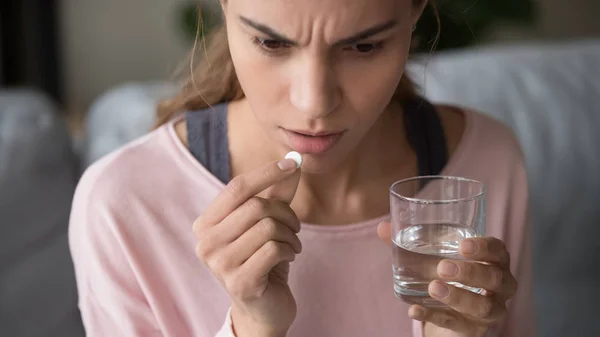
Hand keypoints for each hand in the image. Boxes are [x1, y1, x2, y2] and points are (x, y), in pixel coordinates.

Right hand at [193, 158, 301, 336]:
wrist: (262, 307)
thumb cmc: (263, 260)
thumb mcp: (268, 223)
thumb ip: (277, 193)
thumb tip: (294, 161)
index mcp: (206, 224)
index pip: (237, 187)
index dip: (267, 172)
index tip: (292, 164)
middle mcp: (206, 243)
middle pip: (256, 206)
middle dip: (286, 213)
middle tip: (295, 227)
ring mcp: (220, 264)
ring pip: (268, 227)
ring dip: (290, 234)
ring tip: (291, 245)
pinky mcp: (239, 282)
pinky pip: (274, 249)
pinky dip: (289, 250)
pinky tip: (288, 257)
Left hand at [378, 222, 517, 336]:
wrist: (448, 313)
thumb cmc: (445, 275)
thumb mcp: (430, 258)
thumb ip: (408, 242)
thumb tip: (382, 227)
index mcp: (493, 261)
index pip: (498, 251)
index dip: (485, 248)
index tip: (462, 245)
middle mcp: (499, 286)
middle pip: (496, 278)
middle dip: (471, 272)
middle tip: (442, 267)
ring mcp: (491, 310)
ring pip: (484, 307)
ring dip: (458, 296)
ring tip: (432, 287)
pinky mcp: (474, 330)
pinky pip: (458, 325)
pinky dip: (435, 316)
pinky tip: (414, 310)